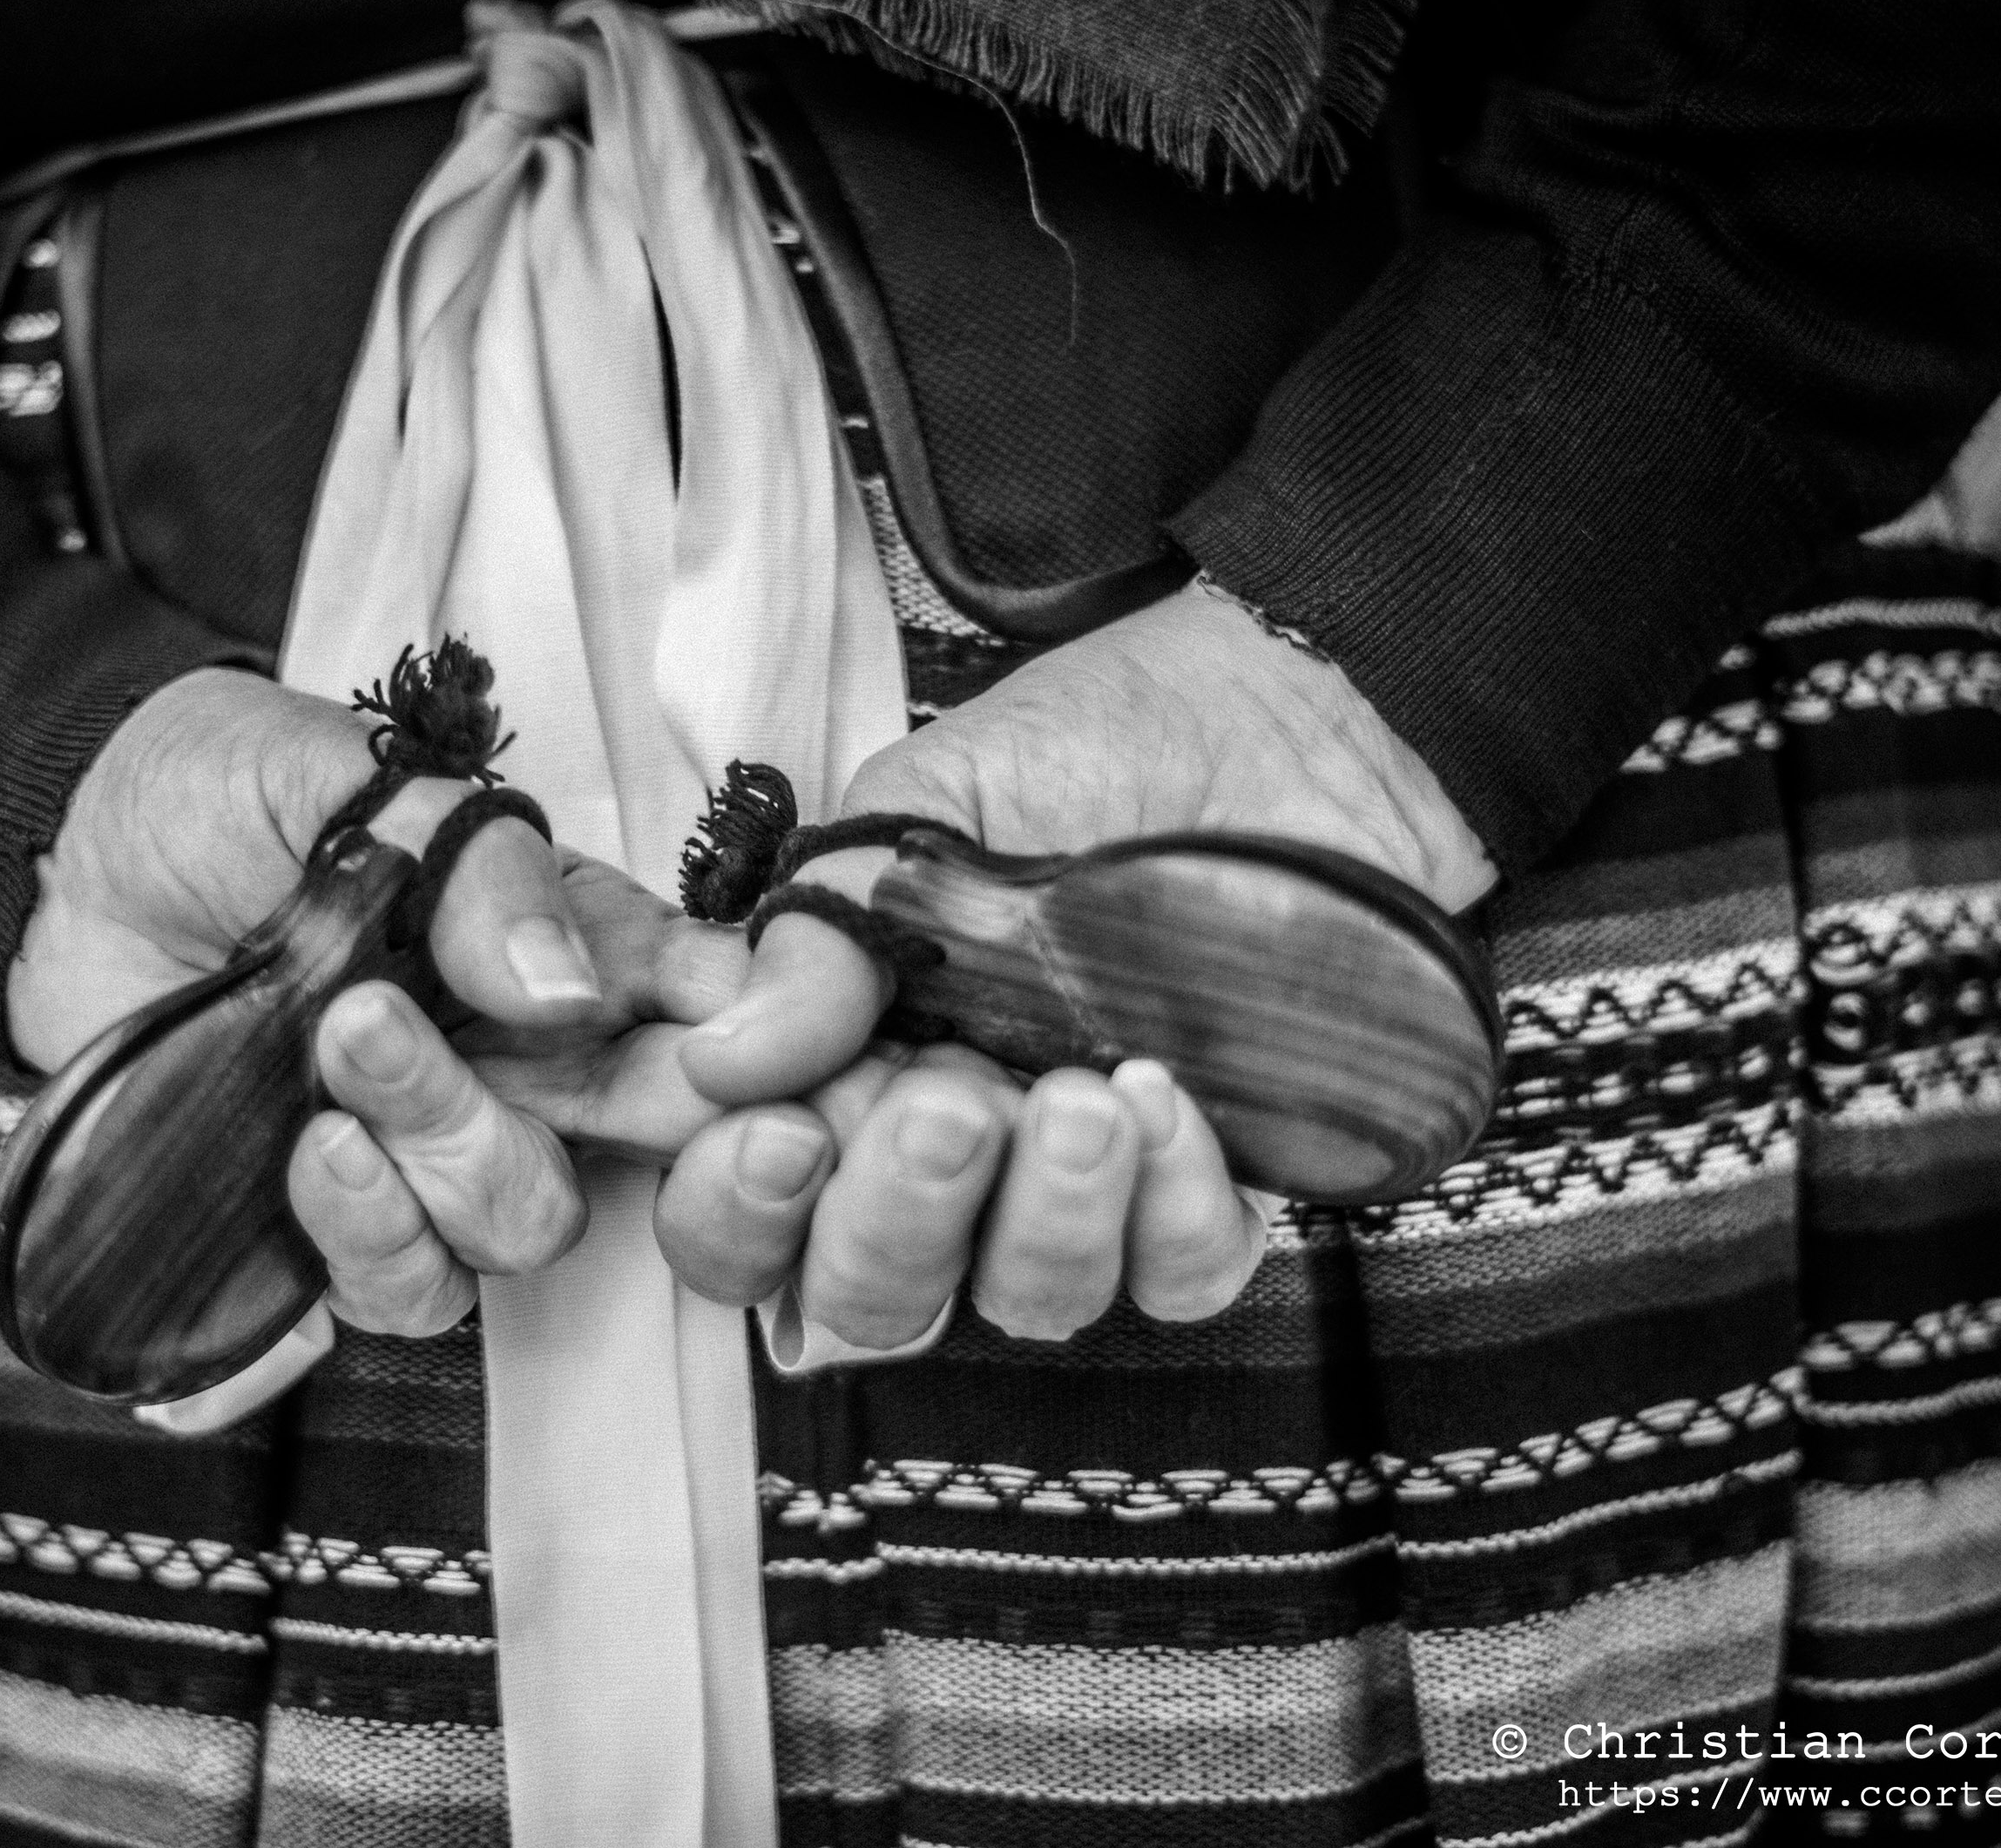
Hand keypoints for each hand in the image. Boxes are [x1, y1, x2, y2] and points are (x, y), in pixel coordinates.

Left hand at [8, 669, 734, 1353]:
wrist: (55, 871)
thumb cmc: (214, 797)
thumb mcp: (338, 771)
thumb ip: (467, 858)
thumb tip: (564, 985)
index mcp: (559, 946)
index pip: (713, 1015)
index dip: (743, 1049)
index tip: (695, 1041)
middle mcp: (519, 1064)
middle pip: (625, 1154)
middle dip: (521, 1110)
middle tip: (370, 1023)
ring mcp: (428, 1156)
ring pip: (510, 1233)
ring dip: (423, 1172)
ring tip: (314, 1081)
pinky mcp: (331, 1230)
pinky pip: (392, 1297)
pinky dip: (353, 1251)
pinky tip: (292, 1171)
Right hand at [657, 580, 1496, 1347]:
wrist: (1278, 701)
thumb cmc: (1085, 748)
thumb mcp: (921, 811)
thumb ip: (819, 934)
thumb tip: (722, 1056)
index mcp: (841, 1071)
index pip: (741, 1222)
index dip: (738, 1211)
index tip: (787, 1129)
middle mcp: (948, 1158)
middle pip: (870, 1296)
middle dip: (890, 1220)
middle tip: (944, 1105)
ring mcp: (1081, 1184)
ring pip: (1029, 1298)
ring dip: (1039, 1218)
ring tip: (1077, 1095)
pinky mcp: (1216, 1180)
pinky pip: (1184, 1273)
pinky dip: (1168, 1209)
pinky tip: (1160, 1095)